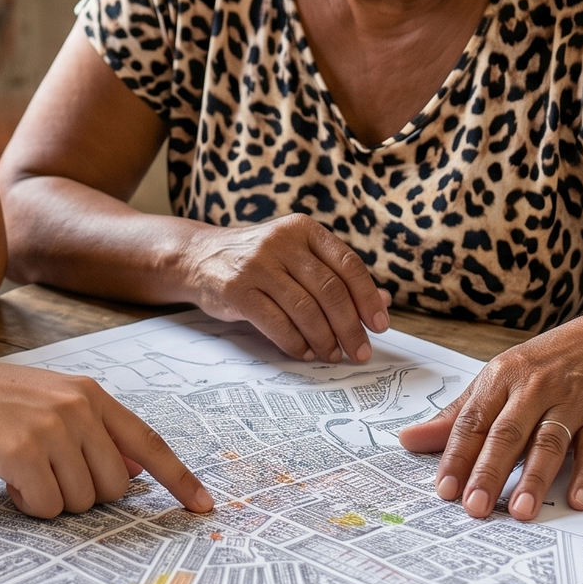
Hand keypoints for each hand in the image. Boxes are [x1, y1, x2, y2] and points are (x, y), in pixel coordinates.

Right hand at [0, 356, 213, 518]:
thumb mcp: (47, 402)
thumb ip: (93, 430)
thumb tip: (135, 469)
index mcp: (89, 393)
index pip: (148, 441)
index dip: (179, 478)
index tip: (204, 506)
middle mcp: (78, 408)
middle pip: (115, 487)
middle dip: (84, 495)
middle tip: (45, 474)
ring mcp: (53, 429)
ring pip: (82, 502)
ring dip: (52, 500)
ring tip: (20, 470)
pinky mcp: (24, 453)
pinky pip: (48, 508)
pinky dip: (28, 505)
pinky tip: (6, 480)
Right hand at [179, 214, 390, 362]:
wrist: (200, 256)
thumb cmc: (259, 260)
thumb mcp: (297, 256)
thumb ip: (336, 275)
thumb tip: (383, 302)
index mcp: (303, 229)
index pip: (348, 264)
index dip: (368, 298)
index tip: (380, 325)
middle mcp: (281, 241)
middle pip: (329, 290)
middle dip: (350, 327)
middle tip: (360, 351)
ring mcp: (256, 264)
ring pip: (305, 310)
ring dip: (324, 340)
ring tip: (332, 354)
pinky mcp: (237, 289)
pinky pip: (276, 324)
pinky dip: (296, 343)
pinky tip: (305, 352)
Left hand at [397, 324, 582, 520]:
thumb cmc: (538, 366)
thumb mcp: (493, 381)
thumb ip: (455, 416)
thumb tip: (407, 440)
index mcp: (500, 378)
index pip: (473, 421)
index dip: (457, 456)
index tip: (445, 489)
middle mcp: (534, 388)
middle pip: (508, 433)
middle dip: (489, 471)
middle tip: (474, 507)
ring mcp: (570, 401)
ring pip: (549, 441)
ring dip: (534, 478)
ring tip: (521, 511)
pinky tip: (577, 500)